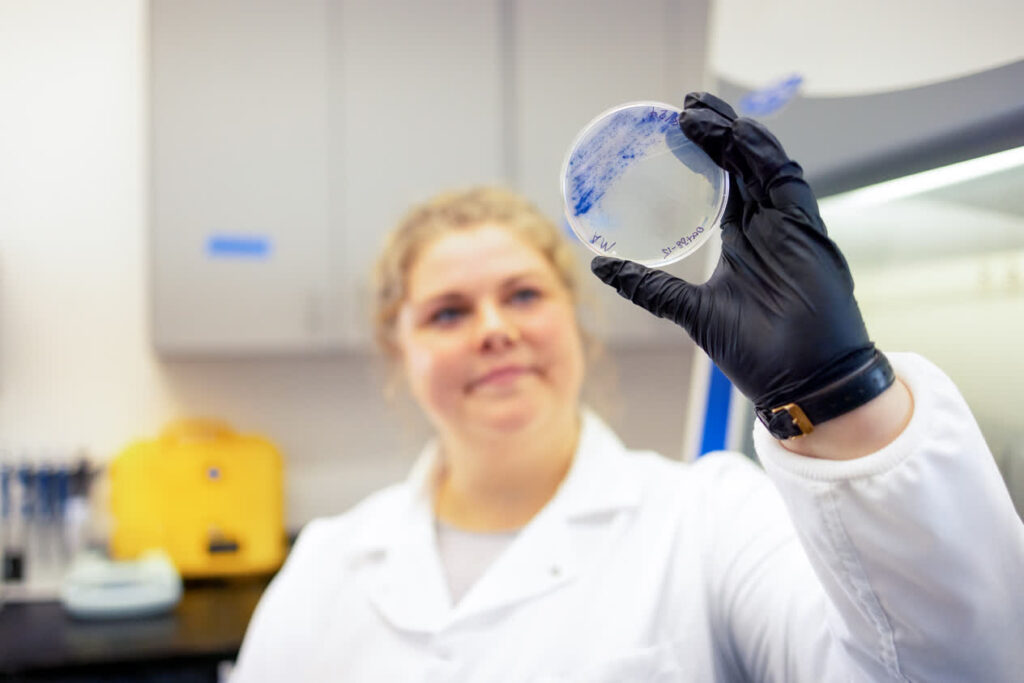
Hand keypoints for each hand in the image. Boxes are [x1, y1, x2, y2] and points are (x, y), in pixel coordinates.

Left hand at [591, 93, 893, 439]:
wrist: (801, 382)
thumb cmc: (755, 352)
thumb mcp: (690, 310)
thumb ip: (649, 287)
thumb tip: (600, 267)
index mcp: (744, 240)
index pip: (722, 183)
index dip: (703, 153)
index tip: (674, 128)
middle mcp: (767, 226)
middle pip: (742, 165)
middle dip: (716, 131)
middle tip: (684, 106)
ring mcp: (790, 225)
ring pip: (764, 164)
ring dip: (734, 135)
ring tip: (700, 113)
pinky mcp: (809, 230)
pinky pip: (787, 181)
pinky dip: (763, 156)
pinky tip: (737, 135)